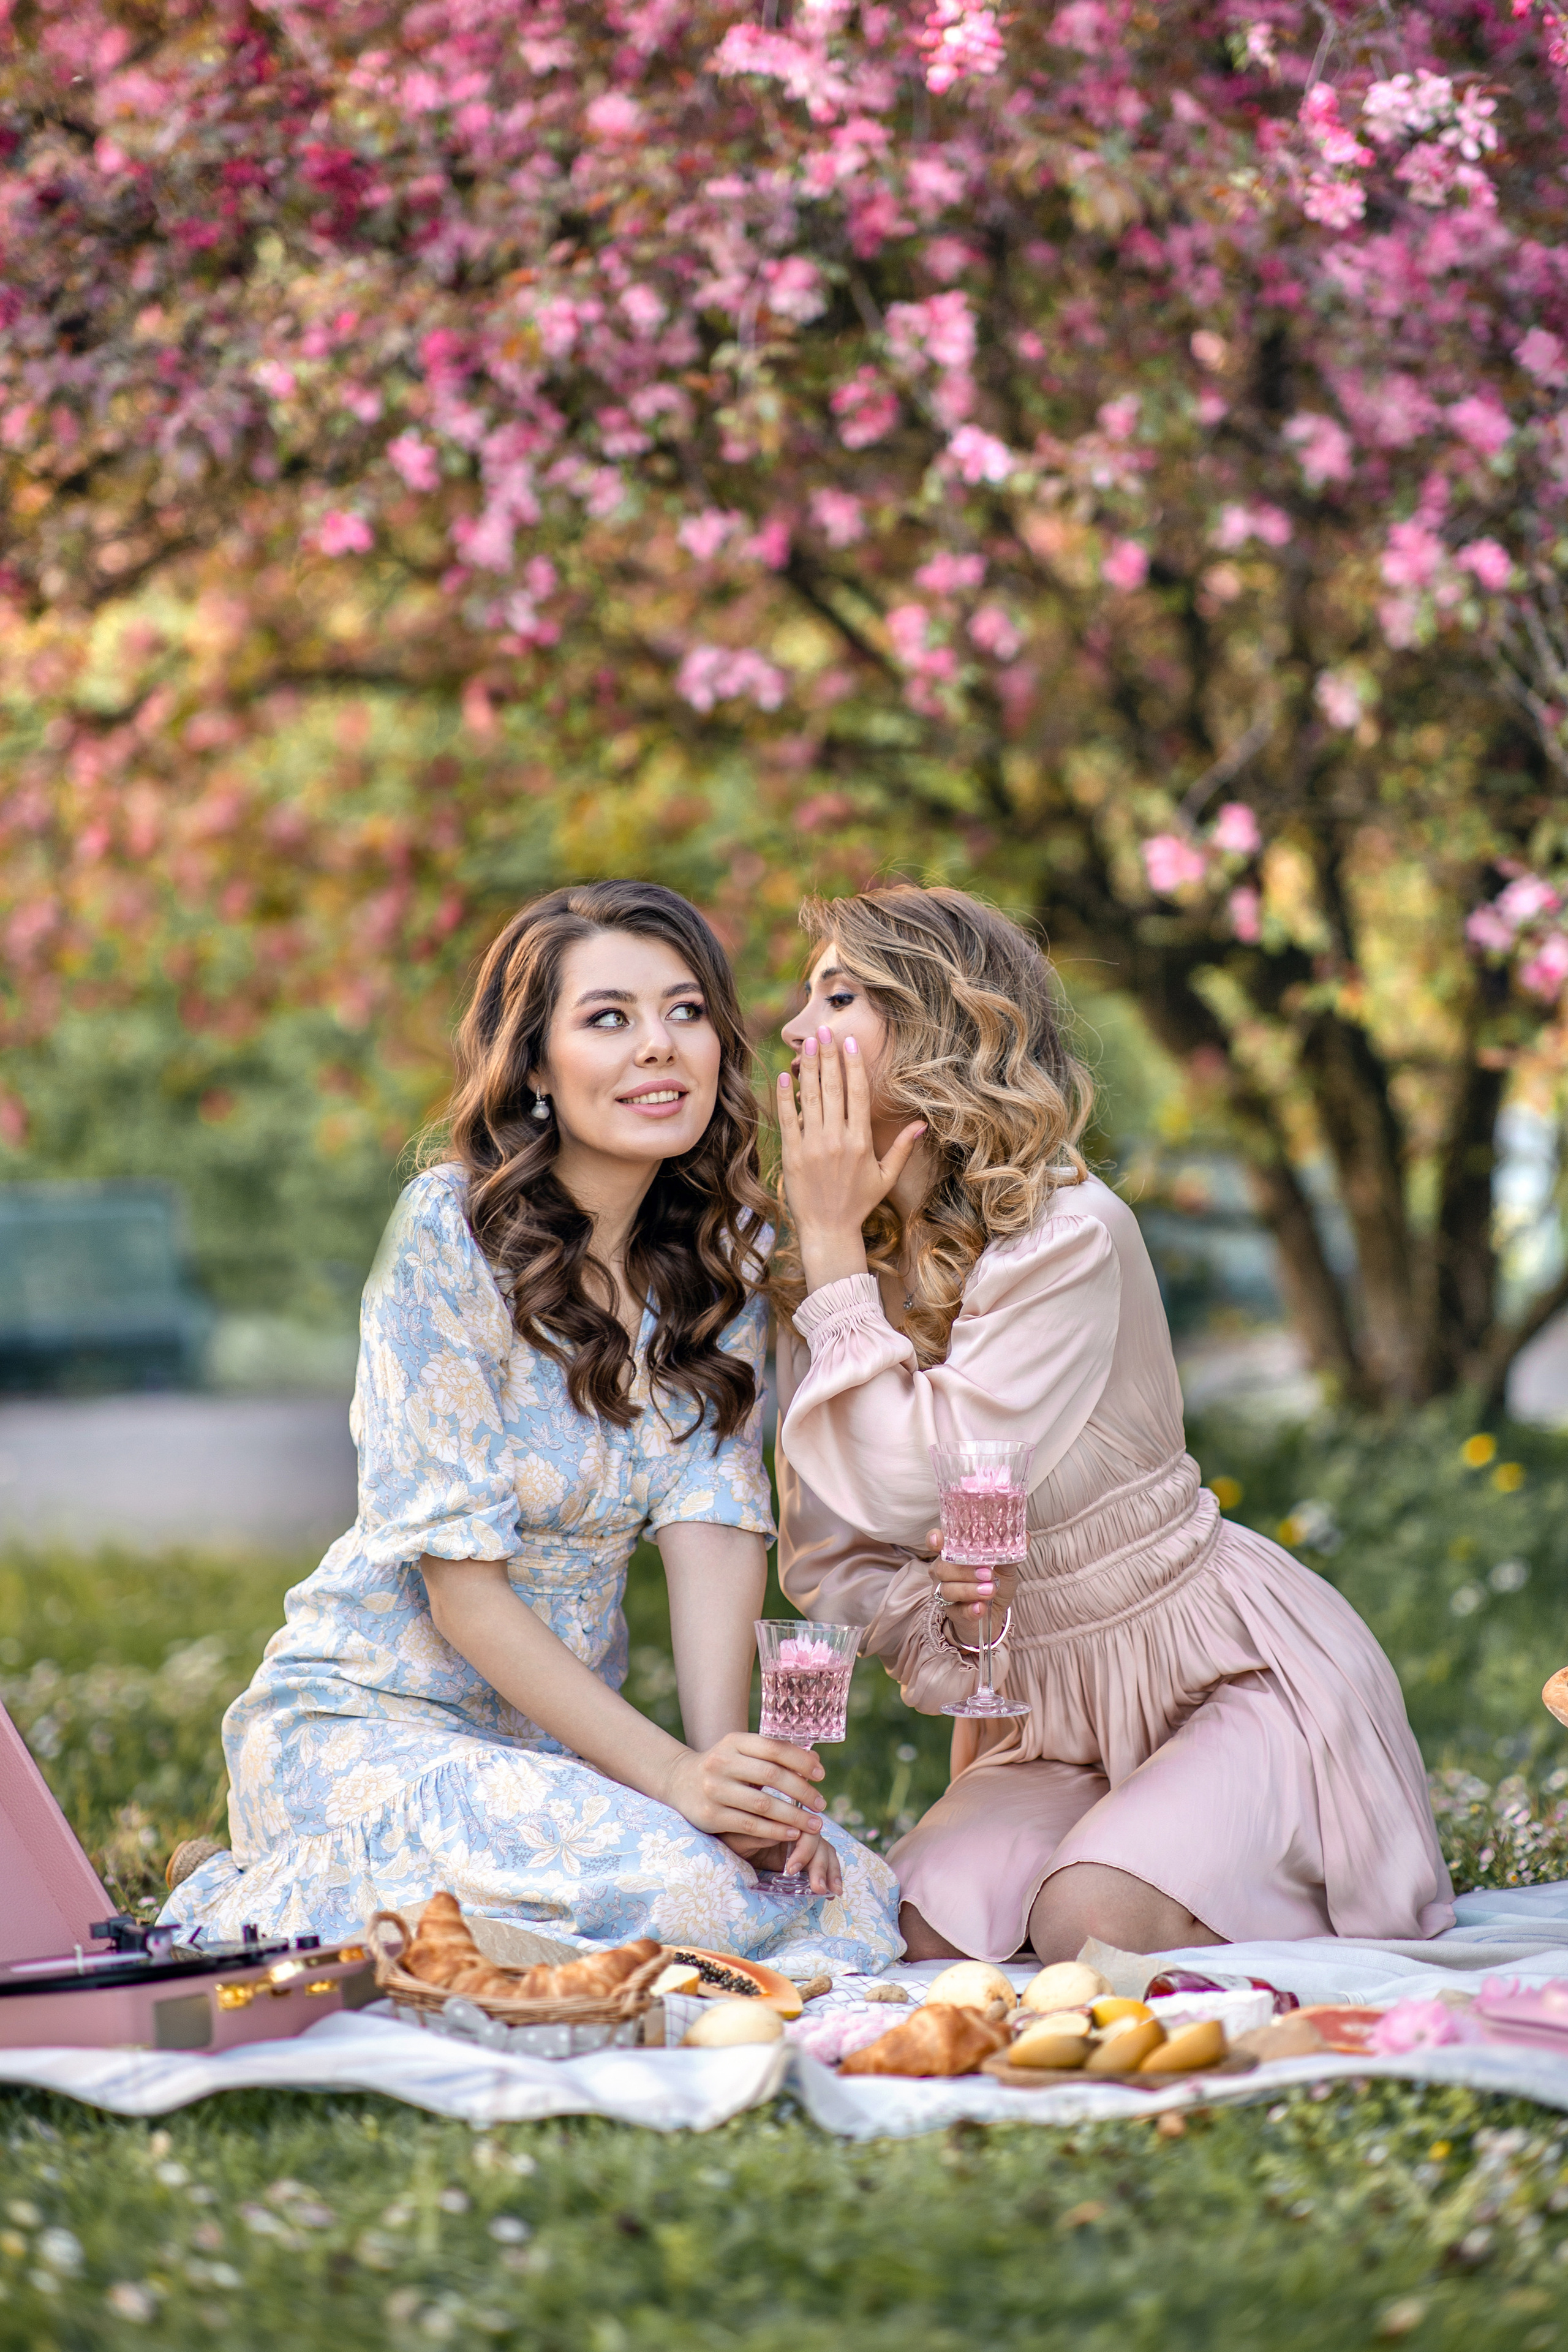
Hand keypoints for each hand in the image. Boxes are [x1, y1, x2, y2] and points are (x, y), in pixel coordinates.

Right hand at [663, 1731, 826, 1858]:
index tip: (821, 1775)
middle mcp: (721, 1762)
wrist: (679, 1782)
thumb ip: (775, 1756)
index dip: (801, 1761)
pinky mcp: (710, 1815)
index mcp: (734, 1741)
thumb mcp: (744, 1753)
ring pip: (763, 1804)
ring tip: (814, 1824)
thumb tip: (816, 1761)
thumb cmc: (724, 1767)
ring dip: (793, 1816)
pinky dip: (774, 1830)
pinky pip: (750, 1825)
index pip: (774, 1748)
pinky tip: (792, 1833)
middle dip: (802, 1791)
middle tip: (821, 1804)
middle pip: (771, 1776)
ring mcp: (714, 1789)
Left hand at [720, 1825, 843, 1896]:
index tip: (791, 1870)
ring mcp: (802, 1842)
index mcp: (783, 1817)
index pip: (803, 1829)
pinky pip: (822, 1862)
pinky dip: (831, 1875)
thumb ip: (758, 1832)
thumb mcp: (738, 1836)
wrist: (729, 1842)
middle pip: (818, 1842)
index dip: (803, 1849)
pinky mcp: (804, 1857)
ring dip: (831, 1872)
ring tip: (833, 1892)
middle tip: (818, 1888)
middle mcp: (797, 1827)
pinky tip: (833, 1892)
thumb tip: (783, 1832)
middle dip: (820, 1866)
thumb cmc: (731, 1836)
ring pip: (825, 1852)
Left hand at [777, 1026, 925, 1290]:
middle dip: (828, 1056)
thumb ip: (902, 1148)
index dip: (853, 1065)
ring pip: (810, 1098)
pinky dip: (785, 1096)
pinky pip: (788, 1119)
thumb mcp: (886, 1177)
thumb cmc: (859, 1203)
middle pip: (833, 1088)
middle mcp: (837, 1139)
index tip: (849, 1042)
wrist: (828, 1229)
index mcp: (861, 1141)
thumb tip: (922, 1124)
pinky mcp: (793, 1154)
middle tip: (825, 1030)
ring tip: (806, 1043)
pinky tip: (785, 1074)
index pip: (858, 1093)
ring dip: (807, 1067)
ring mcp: (813, 1145)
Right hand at [923, 1528, 1018, 1625]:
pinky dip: (970, 1609)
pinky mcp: (953, 1613)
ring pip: (948, 1589)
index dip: (934, 1539)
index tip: (939, 1540)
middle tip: (988, 1574)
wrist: (995, 1614)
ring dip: (969, 1590)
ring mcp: (945, 1593)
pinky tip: (981, 1608)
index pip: (936, 1542)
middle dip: (965, 1570)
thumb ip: (1010, 1553)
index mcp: (953, 1554)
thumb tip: (1024, 1536)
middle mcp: (944, 1572)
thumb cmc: (995, 1584)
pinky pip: (958, 1610)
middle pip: (943, 1568)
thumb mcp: (1005, 1568)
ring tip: (990, 1590)